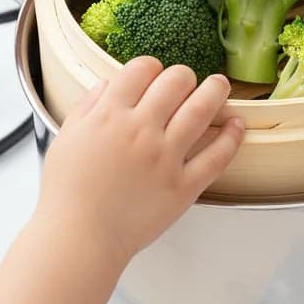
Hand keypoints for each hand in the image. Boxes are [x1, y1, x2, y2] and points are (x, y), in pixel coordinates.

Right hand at [35, 58, 243, 270]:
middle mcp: (141, 131)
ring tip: (220, 85)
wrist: (80, 237)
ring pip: (202, 109)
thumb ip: (89, 105)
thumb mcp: (67, 137)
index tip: (154, 74)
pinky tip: (236, 125)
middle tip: (187, 81)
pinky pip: (217, 156)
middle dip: (184, 76)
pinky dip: (232, 137)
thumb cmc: (69, 192)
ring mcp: (166, 158)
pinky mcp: (185, 186)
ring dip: (215, 90)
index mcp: (110, 115)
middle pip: (176, 81)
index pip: (142, 68)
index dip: (151, 67)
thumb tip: (110, 83)